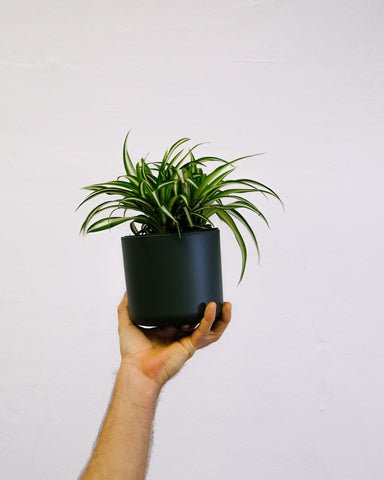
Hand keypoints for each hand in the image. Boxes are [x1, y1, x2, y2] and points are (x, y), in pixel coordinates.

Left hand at [117, 293, 231, 387]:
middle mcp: (182, 337)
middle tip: (221, 299)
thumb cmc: (132, 352)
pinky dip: (209, 320)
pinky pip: (203, 332)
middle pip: (206, 324)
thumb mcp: (128, 322)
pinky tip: (212, 308)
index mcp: (172, 331)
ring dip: (222, 319)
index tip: (199, 292)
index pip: (188, 318)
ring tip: (227, 304)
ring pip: (212, 331)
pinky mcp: (189, 347)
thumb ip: (127, 306)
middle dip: (217, 314)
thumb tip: (128, 289)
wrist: (136, 368)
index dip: (195, 307)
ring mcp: (188, 343)